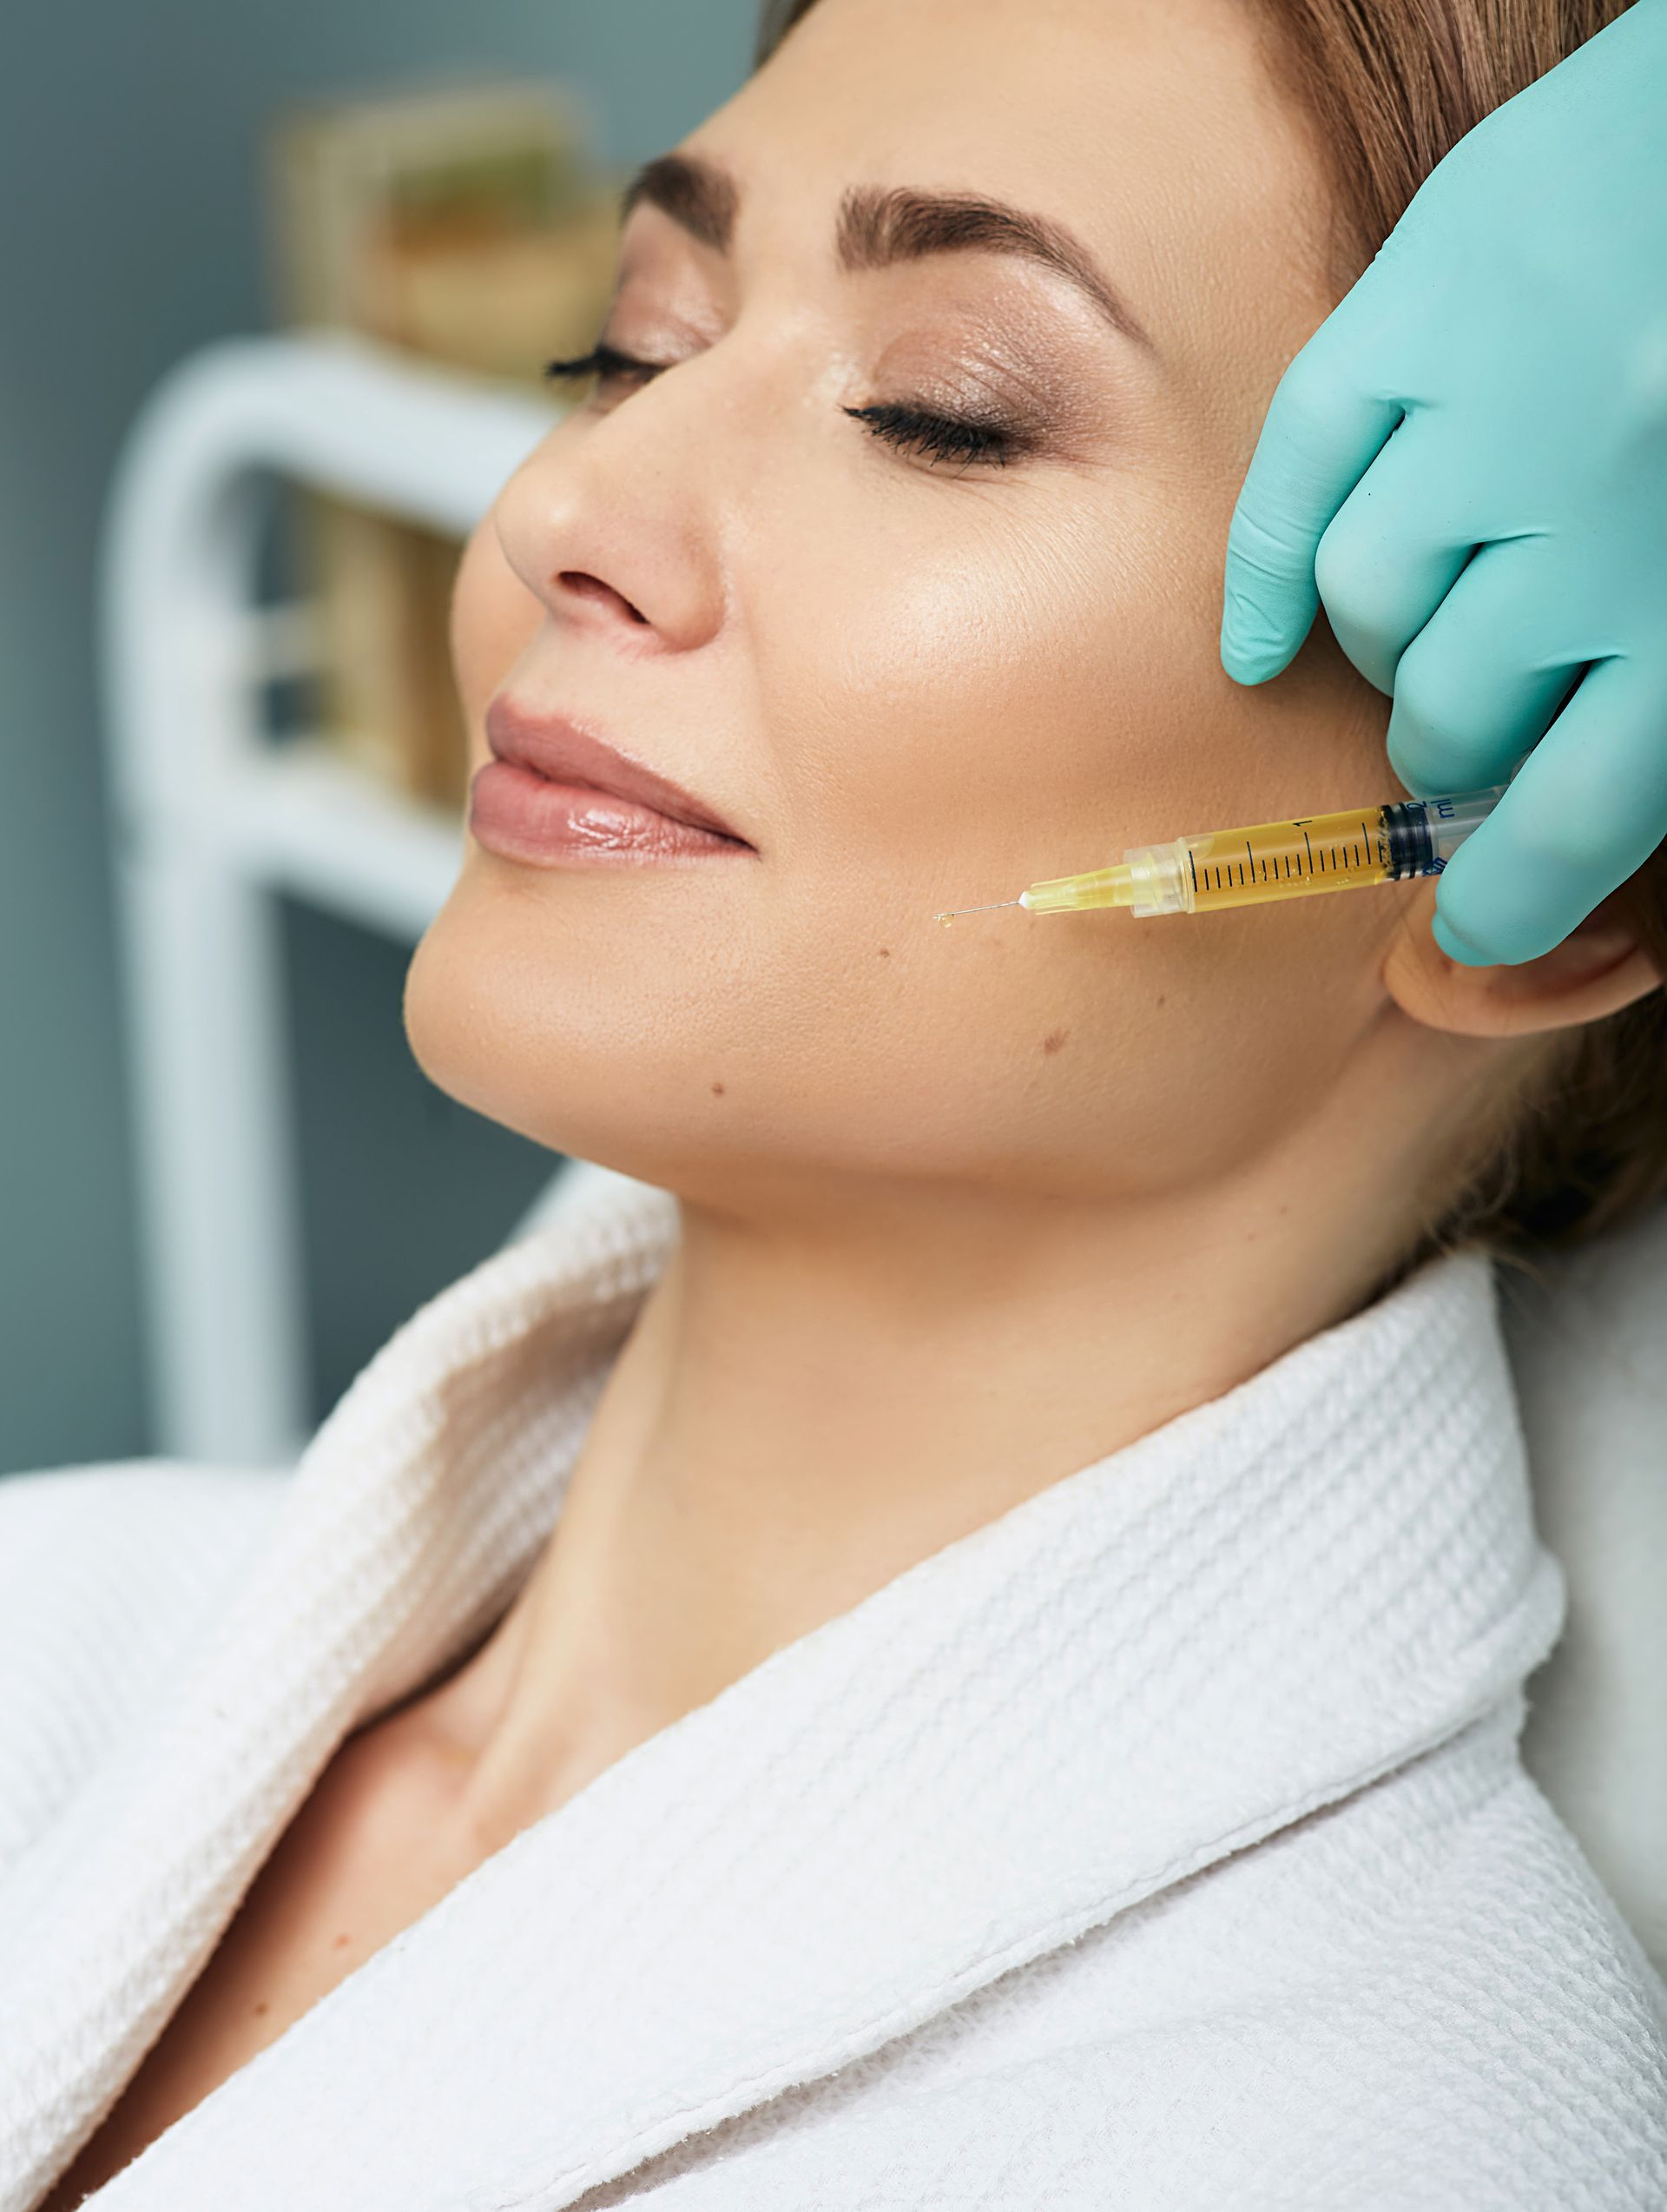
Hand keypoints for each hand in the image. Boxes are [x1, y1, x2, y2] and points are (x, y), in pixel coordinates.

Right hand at [1218, 0, 1666, 966]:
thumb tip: (1571, 877)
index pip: (1566, 825)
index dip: (1505, 903)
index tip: (1473, 923)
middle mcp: (1599, 522)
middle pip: (1453, 715)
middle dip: (1458, 741)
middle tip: (1476, 723)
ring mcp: (1500, 403)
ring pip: (1368, 606)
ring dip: (1387, 647)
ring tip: (1427, 625)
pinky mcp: (1428, 296)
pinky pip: (1299, 471)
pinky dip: (1267, 575)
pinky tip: (1264, 642)